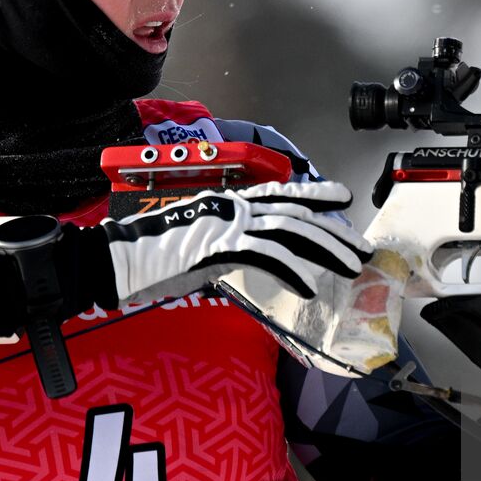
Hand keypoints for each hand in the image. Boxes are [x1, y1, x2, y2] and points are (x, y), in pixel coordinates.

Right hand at [102, 181, 371, 304]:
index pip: (282, 194)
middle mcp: (234, 207)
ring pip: (290, 233)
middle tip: (361, 248)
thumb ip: (231, 243)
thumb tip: (256, 255)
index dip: (316, 194)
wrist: (118, 258)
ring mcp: (227, 224)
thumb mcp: (201, 243)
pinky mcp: (218, 246)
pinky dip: (292, 271)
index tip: (344, 198)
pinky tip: (309, 286)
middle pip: (296, 215)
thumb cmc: (152, 254)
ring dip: (325, 250)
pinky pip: (265, 257)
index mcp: (230, 202)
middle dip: (333, 232)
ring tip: (350, 267)